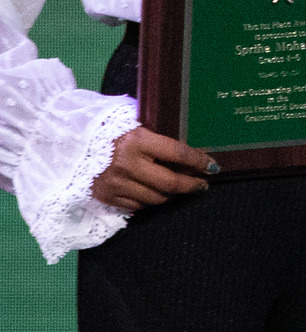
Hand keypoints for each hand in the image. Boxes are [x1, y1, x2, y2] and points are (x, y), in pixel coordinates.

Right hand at [92, 125, 213, 210]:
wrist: (67, 140)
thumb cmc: (105, 129)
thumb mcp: (133, 125)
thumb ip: (156, 139)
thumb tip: (186, 153)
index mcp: (137, 141)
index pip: (178, 153)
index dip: (199, 161)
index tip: (212, 166)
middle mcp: (127, 164)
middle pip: (170, 183)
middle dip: (192, 185)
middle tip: (202, 184)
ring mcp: (115, 183)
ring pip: (155, 198)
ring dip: (170, 194)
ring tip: (177, 188)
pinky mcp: (105, 196)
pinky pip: (136, 206)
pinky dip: (148, 200)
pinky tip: (152, 192)